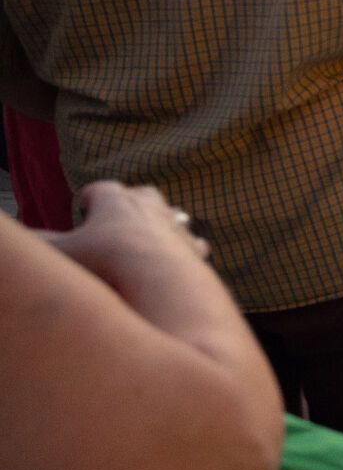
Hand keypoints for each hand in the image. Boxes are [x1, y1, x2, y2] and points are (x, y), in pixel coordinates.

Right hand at [41, 183, 209, 283]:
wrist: (160, 281)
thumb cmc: (106, 262)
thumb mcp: (61, 253)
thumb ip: (40, 245)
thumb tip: (20, 242)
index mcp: (117, 201)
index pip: (101, 189)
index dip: (90, 195)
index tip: (84, 202)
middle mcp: (151, 207)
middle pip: (142, 193)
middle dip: (131, 201)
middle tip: (119, 213)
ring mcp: (176, 226)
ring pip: (173, 215)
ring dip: (162, 222)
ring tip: (152, 233)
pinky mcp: (195, 249)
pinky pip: (193, 242)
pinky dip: (186, 247)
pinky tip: (183, 255)